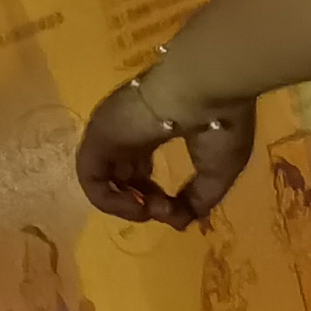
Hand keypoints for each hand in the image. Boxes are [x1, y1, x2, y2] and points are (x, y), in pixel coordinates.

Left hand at [76, 65, 257, 227]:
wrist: (207, 88)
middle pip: (121, 176)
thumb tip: (180, 222)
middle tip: (167, 211)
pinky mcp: (98, 136)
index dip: (155, 197)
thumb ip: (197, 200)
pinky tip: (137, 206)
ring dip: (126, 206)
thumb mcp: (217, 171)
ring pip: (102, 179)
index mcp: (153, 127)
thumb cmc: (219, 123)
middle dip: (143, 203)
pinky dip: (110, 201)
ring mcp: (110, 131)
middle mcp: (127, 128)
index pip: (140, 167)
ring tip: (149, 211)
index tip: (180, 211)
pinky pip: (91, 178)